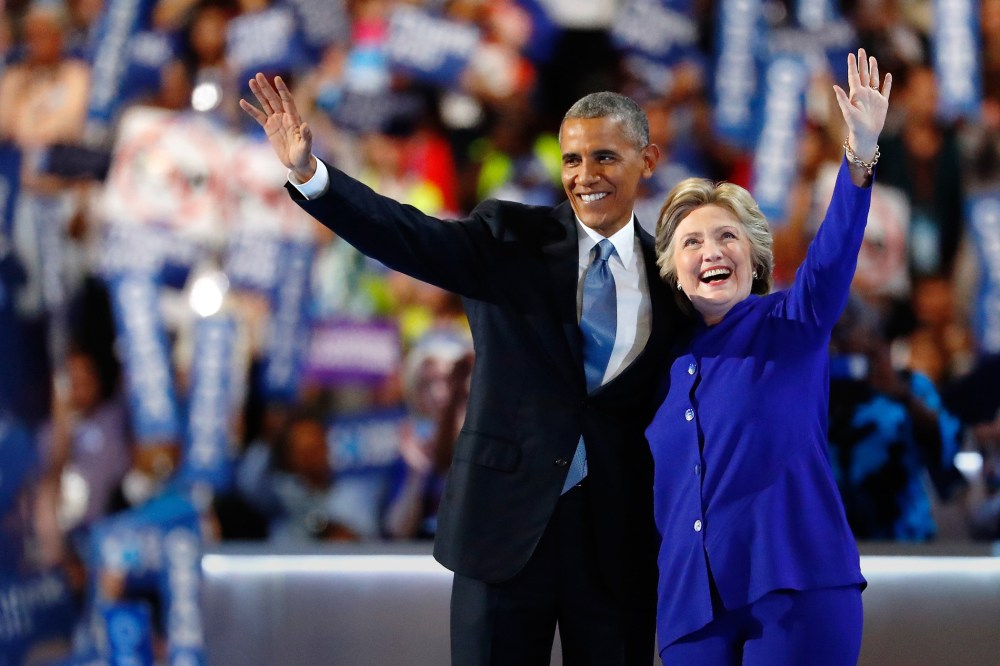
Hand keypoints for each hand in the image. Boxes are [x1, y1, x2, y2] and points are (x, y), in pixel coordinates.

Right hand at [240, 73, 316, 181]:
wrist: (297, 162)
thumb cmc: (303, 155)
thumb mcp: (305, 147)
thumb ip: (306, 136)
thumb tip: (305, 125)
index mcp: (294, 118)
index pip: (288, 100)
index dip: (282, 90)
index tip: (277, 78)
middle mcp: (284, 116)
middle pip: (274, 99)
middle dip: (266, 87)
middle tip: (258, 75)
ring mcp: (276, 121)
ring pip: (265, 104)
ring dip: (258, 93)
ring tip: (251, 81)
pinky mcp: (268, 128)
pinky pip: (258, 116)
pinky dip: (251, 110)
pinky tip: (242, 102)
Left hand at [833, 48, 891, 162]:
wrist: (866, 135)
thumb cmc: (854, 125)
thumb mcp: (847, 111)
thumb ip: (842, 98)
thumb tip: (834, 86)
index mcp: (856, 94)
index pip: (854, 76)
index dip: (852, 65)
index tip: (851, 54)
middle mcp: (865, 93)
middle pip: (864, 74)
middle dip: (862, 62)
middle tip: (861, 50)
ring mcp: (874, 97)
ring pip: (874, 79)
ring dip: (874, 69)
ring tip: (872, 58)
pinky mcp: (883, 103)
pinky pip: (886, 90)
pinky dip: (887, 83)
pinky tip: (888, 75)